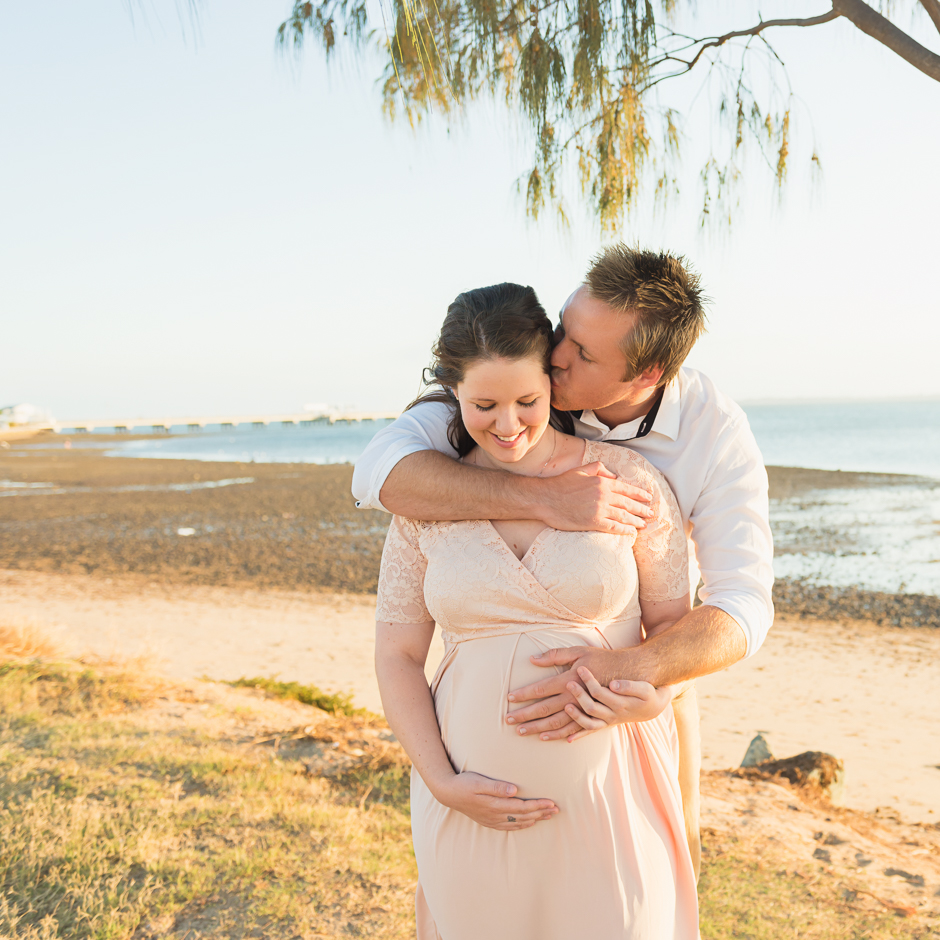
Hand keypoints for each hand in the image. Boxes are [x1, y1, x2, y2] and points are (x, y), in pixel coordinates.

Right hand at [435, 772, 558, 830]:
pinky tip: (528, 823)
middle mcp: (496, 815)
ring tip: (548, 816)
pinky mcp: (489, 821)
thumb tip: (514, 790)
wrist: (448, 793)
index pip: (522, 807)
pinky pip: (509, 827)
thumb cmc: (464, 783)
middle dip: (541, 812)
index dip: (538, 805)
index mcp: (495, 805)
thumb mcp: (479, 781)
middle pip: (523, 816)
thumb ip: (496, 786)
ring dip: (535, 819)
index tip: (552, 803)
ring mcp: (492, 820)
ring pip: (518, 822)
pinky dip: (522, 825)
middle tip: (557, 810)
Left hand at [506, 646, 621, 738]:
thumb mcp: (579, 651)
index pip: (540, 690)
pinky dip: (558, 735)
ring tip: (521, 732)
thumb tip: (532, 659)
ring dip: (537, 728)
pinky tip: (546, 738)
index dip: (523, 694)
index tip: (508, 699)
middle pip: (544, 710)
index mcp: (569, 680)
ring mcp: (583, 710)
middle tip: (508, 721)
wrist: (629, 673)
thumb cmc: (602, 659)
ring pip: (556, 723)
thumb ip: (555, 655)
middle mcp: (574, 698)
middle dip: (525, 715)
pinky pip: (573, 730)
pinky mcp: (592, 717)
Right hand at [538, 462, 652, 534]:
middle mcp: (604, 496)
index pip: (626, 489)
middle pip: (628, 504)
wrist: (546, 498)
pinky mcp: (593, 522)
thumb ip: (600, 469)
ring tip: (644, 524)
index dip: (639, 494)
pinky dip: (624, 530)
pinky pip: (613, 527)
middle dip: (641, 509)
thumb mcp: (581, 470)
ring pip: (623, 516)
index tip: (648, 498)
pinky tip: (631, 532)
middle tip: (650, 513)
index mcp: (602, 482)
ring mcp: (599, 510)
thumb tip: (614, 475)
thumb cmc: (561, 483)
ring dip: (636, 520)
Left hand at [563, 667, 674, 741]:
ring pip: (589, 723)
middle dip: (579, 695)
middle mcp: (613, 715)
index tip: (580, 668)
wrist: (652, 708)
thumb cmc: (647, 694)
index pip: (600, 692)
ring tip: (566, 706)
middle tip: (569, 683)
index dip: (589, 681)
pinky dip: (579, 736)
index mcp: (621, 704)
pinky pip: (591, 732)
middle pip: (591, 708)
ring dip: (576, 717)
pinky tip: (568, 739)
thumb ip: (629, 686)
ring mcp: (608, 722)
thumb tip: (613, 685)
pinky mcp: (605, 724)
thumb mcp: (644, 688)